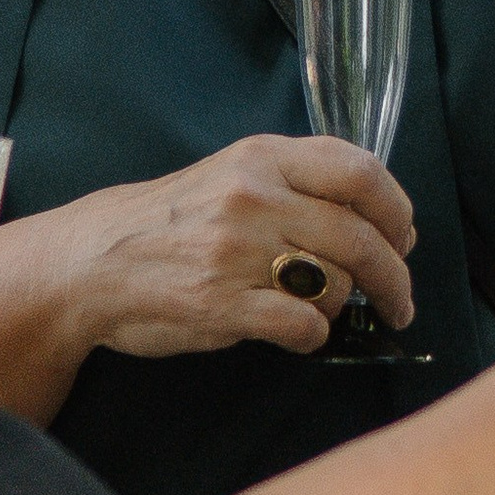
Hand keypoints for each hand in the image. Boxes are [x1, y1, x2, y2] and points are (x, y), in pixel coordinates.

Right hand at [0, 135, 417, 417]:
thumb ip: (293, 185)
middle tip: (401, 300)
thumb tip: (372, 218)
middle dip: (395, 276)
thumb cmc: (167, 222)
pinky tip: (297, 335)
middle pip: (361, 236)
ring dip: (347, 306)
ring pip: (337, 282)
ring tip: (331, 313)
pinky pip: (303, 326)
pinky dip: (312, 336)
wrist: (89, 264)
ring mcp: (237, 252)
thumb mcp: (228, 176)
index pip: (360, 171)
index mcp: (261, 158)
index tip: (405, 237)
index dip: (397, 209)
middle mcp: (254, 197)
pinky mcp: (222, 304)